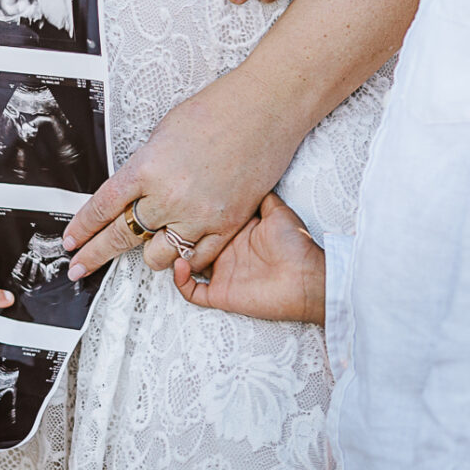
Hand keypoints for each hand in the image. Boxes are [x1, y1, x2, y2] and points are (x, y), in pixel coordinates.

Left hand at [63, 67, 304, 279]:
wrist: (264, 108)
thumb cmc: (217, 110)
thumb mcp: (162, 134)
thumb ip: (145, 166)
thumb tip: (134, 189)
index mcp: (146, 168)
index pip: (103, 207)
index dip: (83, 227)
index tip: (71, 239)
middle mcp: (169, 195)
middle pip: (121, 236)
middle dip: (95, 254)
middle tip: (78, 266)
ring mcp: (199, 214)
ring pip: (158, 255)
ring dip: (147, 255)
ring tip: (144, 249)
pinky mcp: (228, 224)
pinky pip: (196, 258)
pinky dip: (183, 259)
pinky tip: (177, 255)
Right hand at [173, 193, 325, 324]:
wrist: (308, 278)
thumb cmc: (297, 246)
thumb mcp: (277, 210)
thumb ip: (261, 195)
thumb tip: (249, 176)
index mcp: (235, 233)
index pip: (205, 222)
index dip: (191, 213)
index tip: (177, 200)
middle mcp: (225, 253)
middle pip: (191, 243)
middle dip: (175, 234)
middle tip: (161, 222)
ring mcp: (222, 273)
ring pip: (186, 265)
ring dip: (172, 255)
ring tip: (166, 242)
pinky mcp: (221, 293)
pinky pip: (192, 291)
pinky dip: (180, 280)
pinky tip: (180, 264)